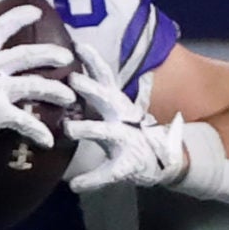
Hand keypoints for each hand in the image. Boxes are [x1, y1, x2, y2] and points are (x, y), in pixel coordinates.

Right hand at [0, 4, 77, 165]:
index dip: (19, 16)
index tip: (36, 11)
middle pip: (27, 55)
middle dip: (50, 54)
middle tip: (68, 57)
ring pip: (34, 85)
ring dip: (55, 91)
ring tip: (69, 96)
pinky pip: (24, 120)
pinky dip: (38, 130)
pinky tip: (48, 139)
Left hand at [63, 72, 220, 194]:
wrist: (160, 159)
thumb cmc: (127, 131)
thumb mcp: (114, 109)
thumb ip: (96, 92)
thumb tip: (68, 70)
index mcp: (117, 103)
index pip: (105, 77)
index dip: (93, 60)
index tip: (77, 44)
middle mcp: (122, 118)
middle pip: (108, 99)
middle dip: (91, 88)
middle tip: (73, 79)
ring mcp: (126, 141)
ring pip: (107, 132)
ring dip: (89, 128)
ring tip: (70, 128)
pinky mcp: (126, 165)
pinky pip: (108, 173)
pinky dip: (91, 179)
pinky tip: (75, 184)